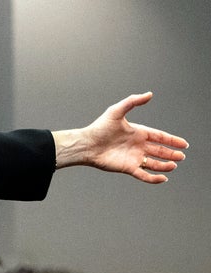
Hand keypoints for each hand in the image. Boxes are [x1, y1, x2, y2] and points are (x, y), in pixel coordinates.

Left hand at [53, 92, 188, 182]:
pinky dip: (154, 178)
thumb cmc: (99, 127)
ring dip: (165, 165)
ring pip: (154, 163)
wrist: (87, 144)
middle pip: (159, 151)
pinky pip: (144, 175)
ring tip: (174, 165)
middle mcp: (137, 145)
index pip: (159, 136)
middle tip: (182, 156)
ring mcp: (133, 157)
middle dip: (171, 153)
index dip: (172, 140)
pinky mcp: (128, 168)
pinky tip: (163, 178)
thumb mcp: (116, 111)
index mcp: (137, 132)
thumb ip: (133, 102)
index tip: (184, 144)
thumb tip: (149, 94)